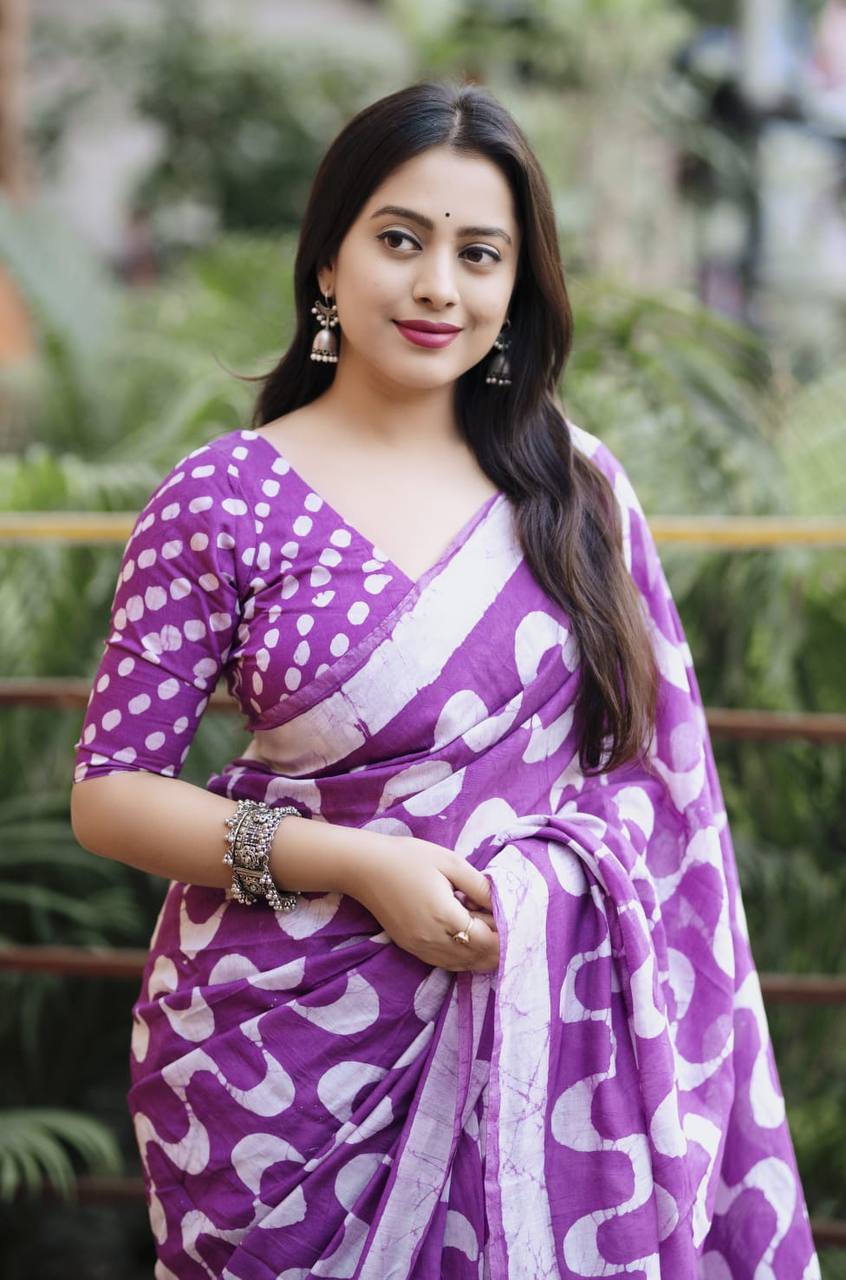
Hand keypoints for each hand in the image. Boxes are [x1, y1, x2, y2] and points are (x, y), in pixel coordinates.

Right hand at [344, 834, 499, 973]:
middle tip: (509, 927)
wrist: (363, 868)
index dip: (506, 935)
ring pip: (463, 966)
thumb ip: (479, 885)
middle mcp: (434, 940)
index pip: (488, 941)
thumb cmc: (408, 858)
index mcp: (446, 916)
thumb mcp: (449, 862)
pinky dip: (464, 959)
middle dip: (498, 947)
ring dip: (483, 955)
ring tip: (494, 935)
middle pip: (479, 958)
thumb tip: (504, 903)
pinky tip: (471, 944)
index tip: (516, 921)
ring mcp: (421, 948)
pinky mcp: (412, 949)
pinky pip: (446, 964)